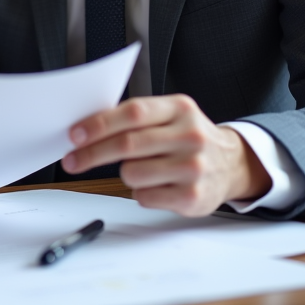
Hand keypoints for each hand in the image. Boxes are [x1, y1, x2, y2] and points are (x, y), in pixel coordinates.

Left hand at [62, 94, 271, 216]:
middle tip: (72, 160)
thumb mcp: (172, 115)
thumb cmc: (189, 137)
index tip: (75, 135)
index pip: (133, 113)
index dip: (99, 124)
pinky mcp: (193, 197)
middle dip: (92, 154)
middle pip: (128, 144)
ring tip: (141, 169)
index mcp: (180, 108)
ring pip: (132, 173)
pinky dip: (141, 192)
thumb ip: (137, 117)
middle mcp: (190, 135)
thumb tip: (87, 127)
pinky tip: (157, 184)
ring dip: (125, 173)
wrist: (232, 164)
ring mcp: (193, 167)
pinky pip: (144, 196)